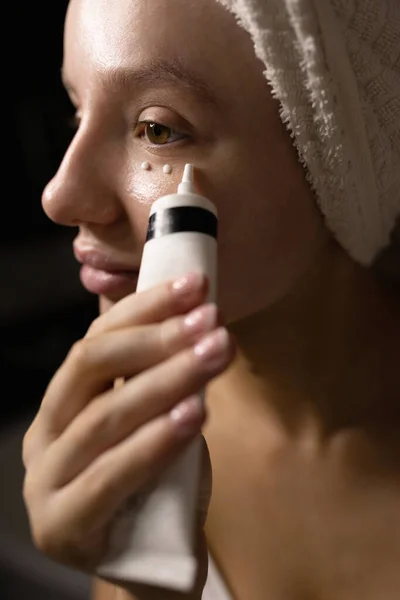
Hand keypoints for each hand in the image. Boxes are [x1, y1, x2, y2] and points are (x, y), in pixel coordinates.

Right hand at [22, 273, 233, 592]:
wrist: (150, 562)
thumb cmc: (156, 484)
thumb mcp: (156, 418)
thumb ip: (156, 374)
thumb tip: (188, 305)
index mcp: (64, 400)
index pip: (98, 338)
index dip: (146, 307)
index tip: (196, 286)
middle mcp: (46, 432)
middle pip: (91, 365)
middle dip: (157, 337)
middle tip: (211, 322)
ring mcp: (47, 481)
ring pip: (104, 416)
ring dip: (167, 380)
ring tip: (215, 355)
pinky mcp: (63, 525)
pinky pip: (110, 475)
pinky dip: (155, 441)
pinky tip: (195, 415)